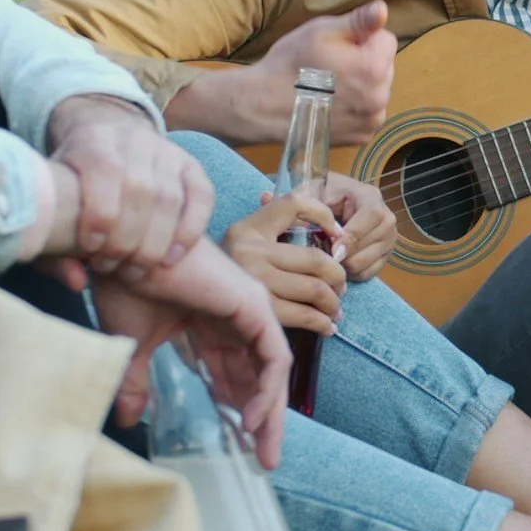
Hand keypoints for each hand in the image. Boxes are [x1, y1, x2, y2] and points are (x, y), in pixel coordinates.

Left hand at [44, 95, 212, 282]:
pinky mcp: (190, 165)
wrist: (103, 146)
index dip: (100, 215)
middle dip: (128, 239)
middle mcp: (133, 138)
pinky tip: (171, 258)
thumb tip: (77, 282)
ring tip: (136, 269)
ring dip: (155, 243)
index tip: (91, 248)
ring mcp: (166, 149)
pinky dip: (190, 231)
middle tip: (114, 267)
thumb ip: (54, 249)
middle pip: (140, 190)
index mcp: (92, 138)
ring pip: (170, 198)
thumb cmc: (71, 188)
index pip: (104, 170)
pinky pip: (201, 197)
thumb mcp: (51, 209)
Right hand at [90, 239, 289, 466]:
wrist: (122, 253)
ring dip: (271, 413)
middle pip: (258, 377)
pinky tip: (253, 418)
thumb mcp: (134, 346)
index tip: (240, 447)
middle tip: (265, 461)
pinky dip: (268, 389)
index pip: (234, 374)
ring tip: (265, 452)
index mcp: (210, 323)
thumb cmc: (126, 285)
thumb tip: (129, 421)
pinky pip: (273, 357)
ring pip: (272, 371)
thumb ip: (138, 382)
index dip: (238, 410)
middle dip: (263, 420)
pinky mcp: (255, 304)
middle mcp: (236, 317)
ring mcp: (250, 308)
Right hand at [224, 191, 347, 335]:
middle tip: (341, 287)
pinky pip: (302, 316)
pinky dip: (321, 323)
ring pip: (314, 290)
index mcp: (250, 227)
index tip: (338, 236)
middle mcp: (250, 251)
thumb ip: (279, 222)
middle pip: (316, 260)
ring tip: (335, 309)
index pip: (294, 203)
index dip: (324, 216)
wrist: (189, 293)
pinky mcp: (257, 310)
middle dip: (338, 277)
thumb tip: (332, 231)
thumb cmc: (228, 268)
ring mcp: (253, 281)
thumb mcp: (246, 236)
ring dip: (333, 303)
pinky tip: (326, 326)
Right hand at [254, 2, 396, 144]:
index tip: (337, 46)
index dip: (361, 38)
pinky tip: (331, 104)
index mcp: (374, 68)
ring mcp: (371, 121)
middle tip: (330, 66)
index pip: (386, 39)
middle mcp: (380, 97)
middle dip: (364, 62)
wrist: (264, 106)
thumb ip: (358, 21)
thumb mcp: (321, 32)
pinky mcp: (361, 137)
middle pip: (384, 66)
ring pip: (377, 90)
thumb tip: (383, 9)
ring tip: (328, 86)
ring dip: (362, 85)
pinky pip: (368, 112)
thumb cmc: (290, 64)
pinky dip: (356, 107)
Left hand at [320, 172, 397, 281]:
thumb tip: (330, 235)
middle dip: (347, 253)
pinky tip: (340, 262)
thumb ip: (318, 210)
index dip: (353, 234)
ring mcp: (388, 237)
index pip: (372, 214)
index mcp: (369, 195)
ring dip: (347, 265)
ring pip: (370, 260)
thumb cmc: (318, 197)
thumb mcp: (314, 194)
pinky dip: (352, 273)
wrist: (325, 204)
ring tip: (331, 257)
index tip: (333, 247)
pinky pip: (370, 272)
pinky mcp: (384, 254)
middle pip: (375, 240)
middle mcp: (385, 216)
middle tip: (326, 255)